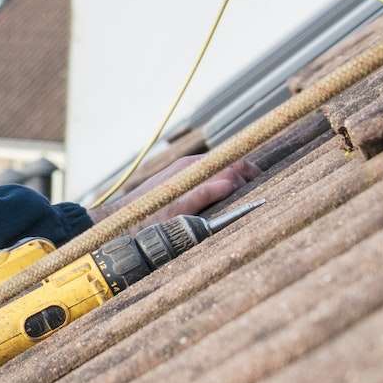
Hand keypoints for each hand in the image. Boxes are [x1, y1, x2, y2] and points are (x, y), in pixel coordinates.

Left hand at [94, 155, 260, 224]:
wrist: (118, 221)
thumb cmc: (144, 216)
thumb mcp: (175, 209)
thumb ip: (201, 194)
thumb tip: (230, 183)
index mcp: (191, 168)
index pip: (231, 161)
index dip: (250, 172)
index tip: (264, 184)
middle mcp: (189, 168)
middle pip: (228, 166)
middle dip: (246, 177)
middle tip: (262, 193)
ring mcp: (185, 176)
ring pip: (219, 173)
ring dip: (235, 182)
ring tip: (249, 197)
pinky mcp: (181, 186)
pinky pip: (209, 182)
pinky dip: (221, 188)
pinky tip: (226, 200)